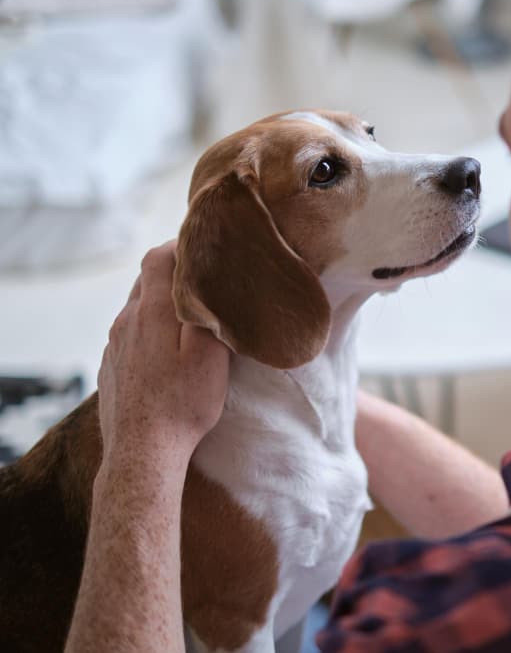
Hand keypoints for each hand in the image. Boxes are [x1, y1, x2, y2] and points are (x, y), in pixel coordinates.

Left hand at [98, 242, 230, 467]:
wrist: (142, 452)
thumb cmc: (184, 405)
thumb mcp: (210, 357)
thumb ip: (208, 314)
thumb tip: (211, 284)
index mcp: (152, 313)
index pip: (157, 258)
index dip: (178, 246)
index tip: (201, 249)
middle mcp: (126, 322)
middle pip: (145, 280)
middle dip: (172, 274)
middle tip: (202, 281)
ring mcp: (114, 345)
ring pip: (136, 309)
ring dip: (160, 304)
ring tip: (187, 316)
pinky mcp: (110, 367)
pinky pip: (128, 336)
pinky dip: (148, 330)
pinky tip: (166, 351)